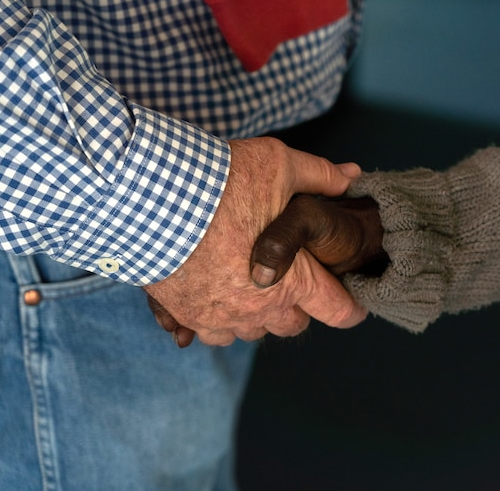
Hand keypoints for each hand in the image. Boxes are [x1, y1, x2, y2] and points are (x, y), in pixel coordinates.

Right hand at [143, 137, 367, 346]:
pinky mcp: (184, 314)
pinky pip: (208, 332)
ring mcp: (218, 317)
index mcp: (292, 281)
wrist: (145, 195)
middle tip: (293, 280)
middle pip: (292, 325)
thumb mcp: (279, 167)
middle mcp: (258, 309)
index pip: (336, 309)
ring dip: (256, 314)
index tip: (354, 307)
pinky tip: (215, 295)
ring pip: (250, 331)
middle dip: (298, 306)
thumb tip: (352, 173)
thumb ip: (320, 176)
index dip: (351, 309)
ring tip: (252, 284)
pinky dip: (216, 319)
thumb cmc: (220, 183)